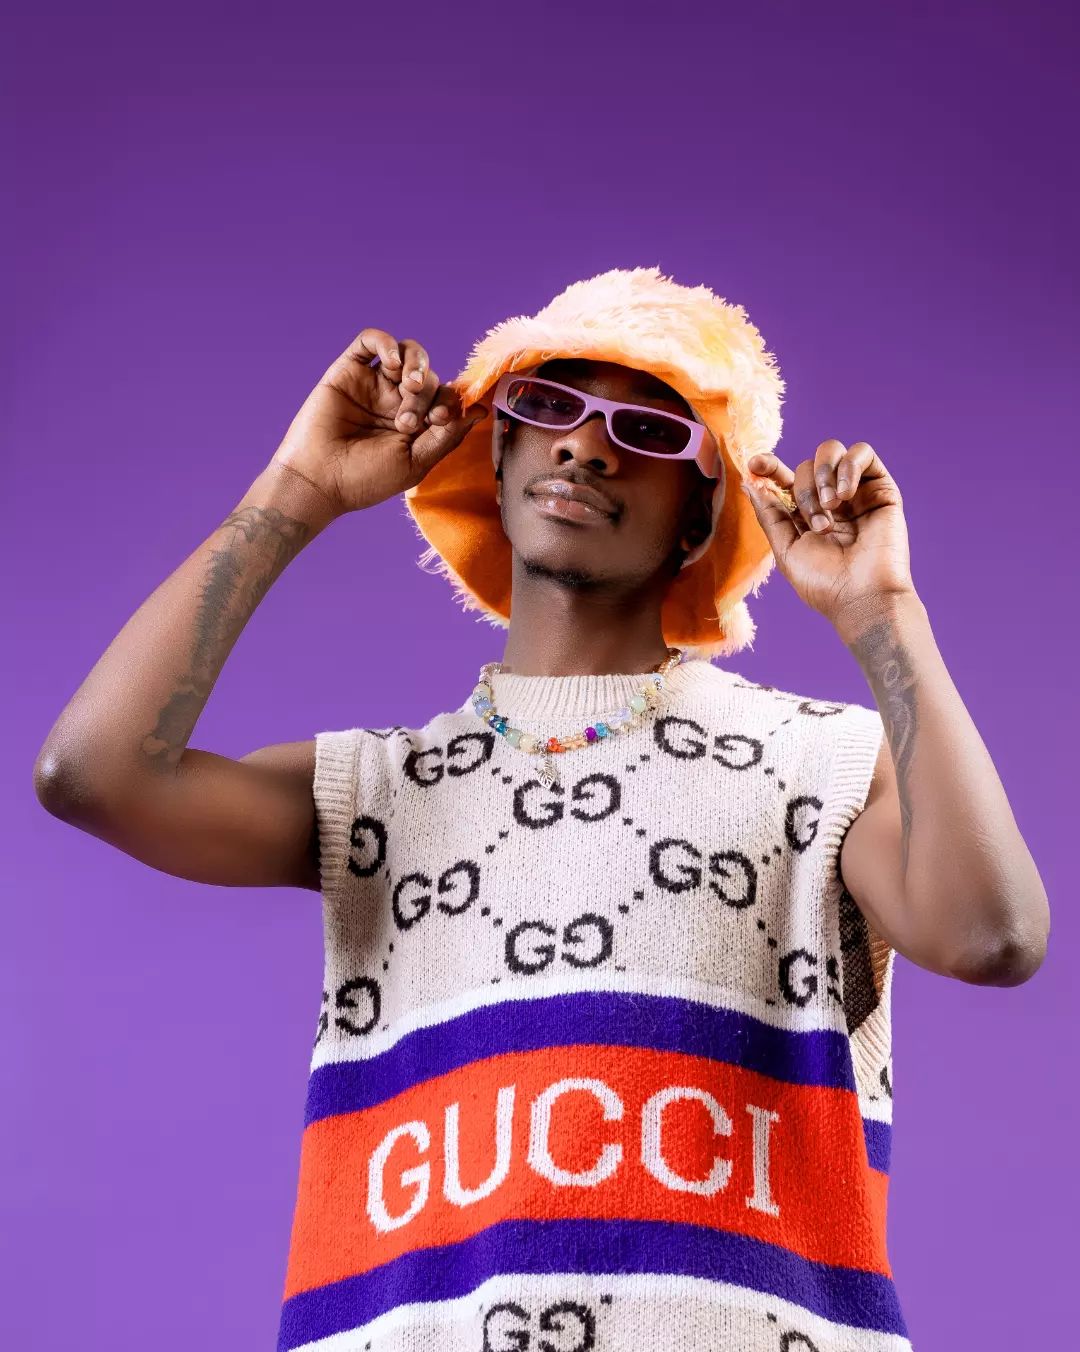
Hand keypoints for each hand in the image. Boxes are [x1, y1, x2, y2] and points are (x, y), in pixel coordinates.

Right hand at [269, 328, 486, 516]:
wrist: (318, 481)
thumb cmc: (365, 479)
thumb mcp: (416, 462)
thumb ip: (447, 435)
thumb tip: (479, 410)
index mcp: (416, 425)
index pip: (446, 397)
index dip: (450, 401)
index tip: (439, 419)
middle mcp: (396, 402)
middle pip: (430, 377)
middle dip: (427, 395)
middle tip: (407, 421)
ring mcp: (373, 385)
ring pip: (407, 354)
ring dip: (416, 364)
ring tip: (409, 385)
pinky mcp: (348, 372)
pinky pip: (370, 341)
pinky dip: (386, 343)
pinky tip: (390, 361)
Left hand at [740, 440, 915, 632]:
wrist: (862, 596)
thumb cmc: (824, 582)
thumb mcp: (785, 549)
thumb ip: (769, 515)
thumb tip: (749, 484)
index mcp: (805, 515)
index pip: (784, 479)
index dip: (769, 466)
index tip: (755, 464)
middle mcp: (830, 501)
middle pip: (805, 465)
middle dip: (804, 490)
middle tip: (817, 523)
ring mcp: (856, 493)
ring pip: (831, 451)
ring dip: (823, 475)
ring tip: (831, 507)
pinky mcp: (881, 488)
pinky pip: (862, 452)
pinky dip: (848, 467)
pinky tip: (846, 496)